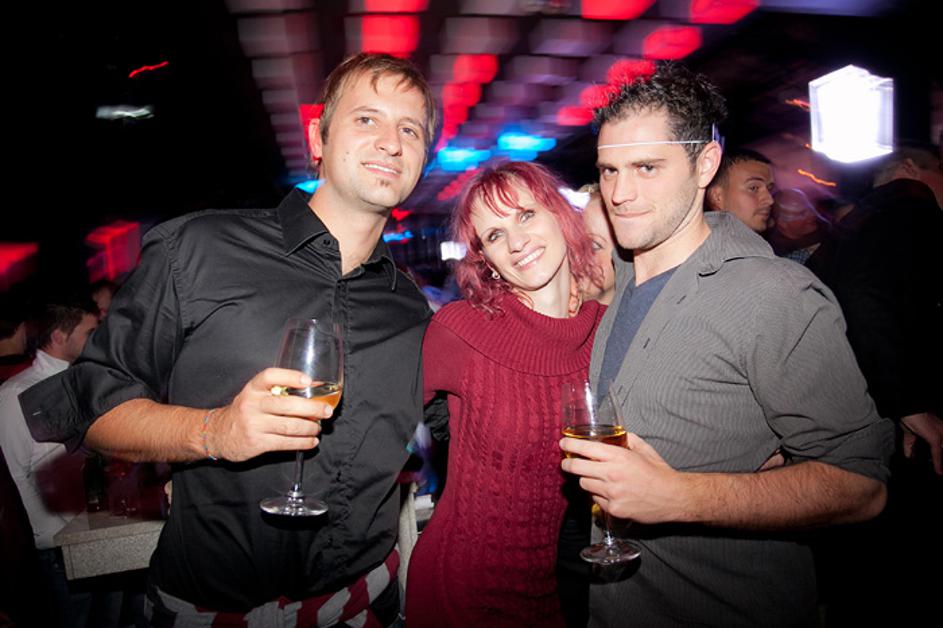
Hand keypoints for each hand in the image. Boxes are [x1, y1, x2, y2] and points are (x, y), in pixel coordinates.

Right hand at [208, 368, 333, 461]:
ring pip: (289, 426)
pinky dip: (302, 442)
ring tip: (318, 427)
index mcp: (253, 388)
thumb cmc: (246, 410)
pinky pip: (285, 443)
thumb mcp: (256, 395)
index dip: (290, 376)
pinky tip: (311, 441)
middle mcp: (252, 404)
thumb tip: (315, 389)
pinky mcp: (256, 443)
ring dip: (310, 427)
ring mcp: (253, 424)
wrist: (218, 433)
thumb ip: (279, 390)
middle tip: (327, 411)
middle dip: (312, 408)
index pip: (270, 376)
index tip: (308, 381)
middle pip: (287, 404)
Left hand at [560, 432, 685, 523]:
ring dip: (587, 480)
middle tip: (567, 462)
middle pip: (577, 468)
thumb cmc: (659, 472)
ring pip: (584, 484)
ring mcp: (611, 493)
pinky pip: (596, 500)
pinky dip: (599, 495)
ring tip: (596, 478)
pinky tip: (610, 493)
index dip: (570, 445)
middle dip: (568, 464)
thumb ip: (627, 439)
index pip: (585, 448)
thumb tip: (616, 434)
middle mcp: (611, 474)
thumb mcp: (643, 449)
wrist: (673, 497)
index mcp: (618, 457)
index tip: (563, 443)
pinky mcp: (613, 509)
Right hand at [900, 412, 942, 474]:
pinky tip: (938, 471)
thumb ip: (909, 444)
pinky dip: (938, 464)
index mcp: (938, 430)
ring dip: (939, 463)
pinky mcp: (936, 438)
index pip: (940, 447)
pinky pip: (938, 454)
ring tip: (939, 472)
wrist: (907, 410)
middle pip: (941, 448)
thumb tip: (908, 455)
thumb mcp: (909, 433)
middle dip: (939, 460)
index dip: (938, 458)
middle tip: (939, 471)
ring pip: (941, 452)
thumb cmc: (909, 417)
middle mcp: (942, 431)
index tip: (938, 468)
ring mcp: (941, 435)